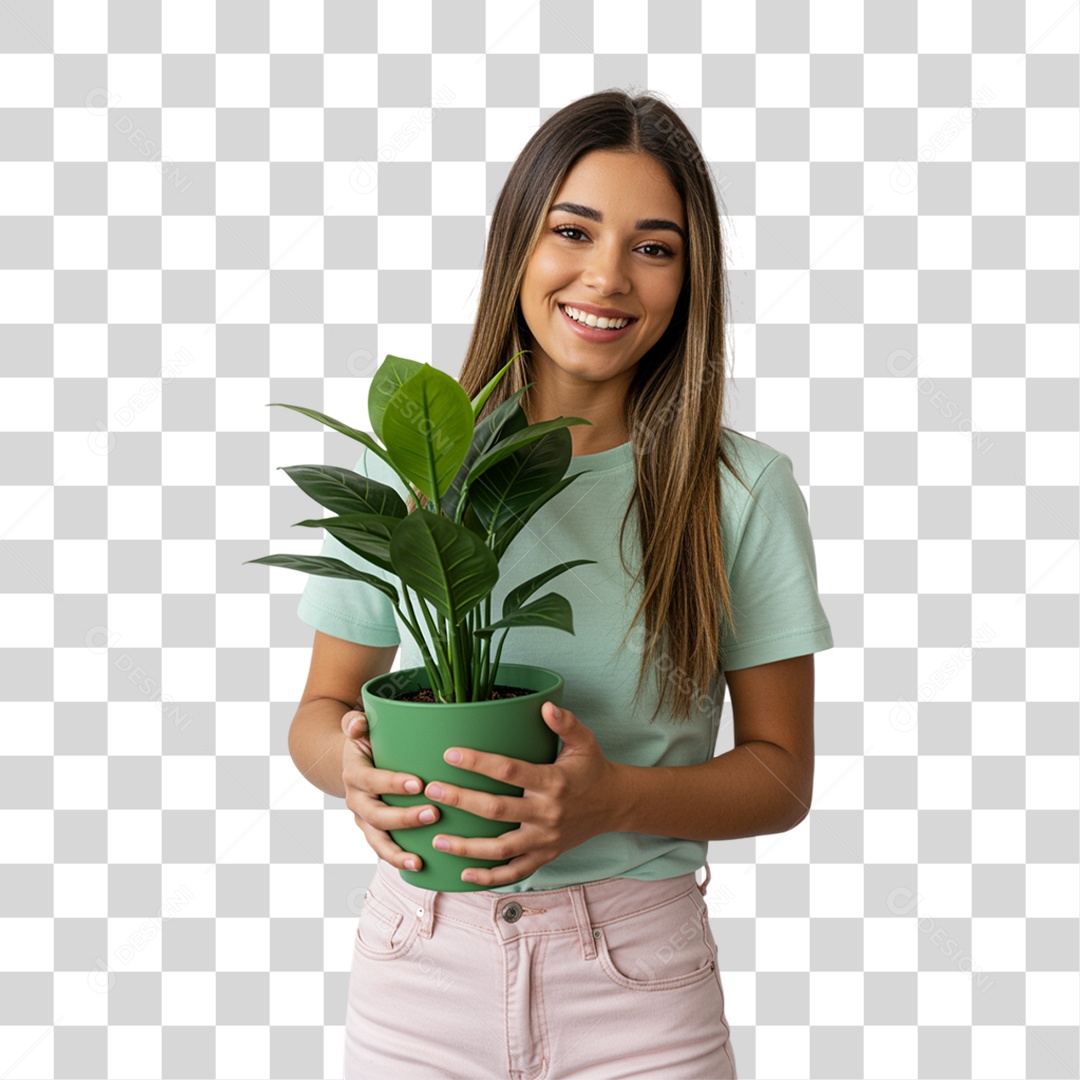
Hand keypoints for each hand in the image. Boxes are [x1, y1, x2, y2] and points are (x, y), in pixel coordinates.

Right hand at [340, 709, 441, 873]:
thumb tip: (359, 724)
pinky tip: (419, 866)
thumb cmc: (367, 741)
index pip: (371, 780)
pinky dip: (398, 860)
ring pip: (377, 841)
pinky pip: (383, 850)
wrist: (355, 763)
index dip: (392, 783)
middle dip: (404, 818)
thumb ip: (356, 722)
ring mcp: (364, 820)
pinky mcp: (374, 832)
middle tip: (434, 813)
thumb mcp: (359, 727)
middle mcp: (356, 800)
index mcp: (354, 773)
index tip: (419, 784)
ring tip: (420, 859)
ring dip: (397, 852)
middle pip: (376, 815)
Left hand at [422, 702, 624, 886]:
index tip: (451, 754)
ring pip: (500, 849)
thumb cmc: (592, 768)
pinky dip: (489, 877)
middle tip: (432, 791)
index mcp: (553, 782)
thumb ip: (566, 723)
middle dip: (462, 800)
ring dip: (466, 847)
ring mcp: (545, 839)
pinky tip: (464, 874)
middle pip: (497, 810)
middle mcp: (547, 813)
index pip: (510, 771)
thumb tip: (545, 706)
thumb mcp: (584, 741)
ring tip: (437, 839)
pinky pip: (515, 872)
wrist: (615, 804)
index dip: (478, 762)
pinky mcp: (545, 855)